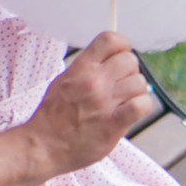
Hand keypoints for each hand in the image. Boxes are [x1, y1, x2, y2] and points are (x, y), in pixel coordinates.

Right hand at [32, 32, 156, 174]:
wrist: (43, 146)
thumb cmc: (52, 116)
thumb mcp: (63, 81)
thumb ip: (86, 68)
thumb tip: (110, 59)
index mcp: (81, 68)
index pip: (111, 39)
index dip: (122, 47)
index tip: (119, 58)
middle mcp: (94, 81)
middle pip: (130, 60)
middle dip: (130, 71)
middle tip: (120, 85)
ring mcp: (104, 102)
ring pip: (139, 83)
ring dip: (136, 92)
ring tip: (124, 102)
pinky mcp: (113, 124)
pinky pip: (142, 105)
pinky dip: (142, 107)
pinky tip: (131, 112)